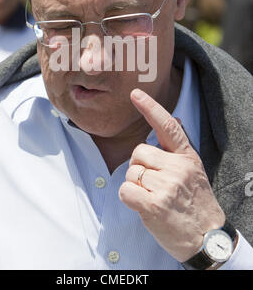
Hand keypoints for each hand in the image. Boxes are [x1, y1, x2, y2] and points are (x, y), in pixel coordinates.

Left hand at [118, 88, 224, 262]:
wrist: (206, 237)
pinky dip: (128, 198)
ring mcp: (166, 186)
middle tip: (153, 184)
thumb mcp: (193, 170)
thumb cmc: (195, 202)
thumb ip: (178, 149)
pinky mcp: (153, 205)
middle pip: (138, 152)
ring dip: (135, 185)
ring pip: (131, 172)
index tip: (135, 93)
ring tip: (153, 197)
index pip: (167, 126)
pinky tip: (144, 206)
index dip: (150, 108)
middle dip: (139, 166)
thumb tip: (173, 121)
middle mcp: (177, 168)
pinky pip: (125, 190)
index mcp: (186, 156)